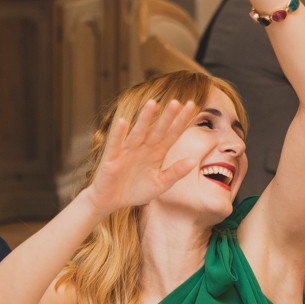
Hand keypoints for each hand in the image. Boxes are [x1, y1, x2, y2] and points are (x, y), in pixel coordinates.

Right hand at [82, 99, 200, 213]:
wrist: (111, 201)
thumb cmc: (136, 190)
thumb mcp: (160, 184)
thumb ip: (175, 172)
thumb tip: (193, 161)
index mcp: (157, 152)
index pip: (172, 134)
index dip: (181, 121)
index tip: (193, 106)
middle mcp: (143, 148)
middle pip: (157, 130)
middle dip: (167, 117)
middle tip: (177, 102)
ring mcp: (127, 151)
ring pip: (138, 133)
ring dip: (144, 119)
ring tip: (152, 104)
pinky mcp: (112, 159)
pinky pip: (116, 145)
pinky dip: (118, 134)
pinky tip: (123, 122)